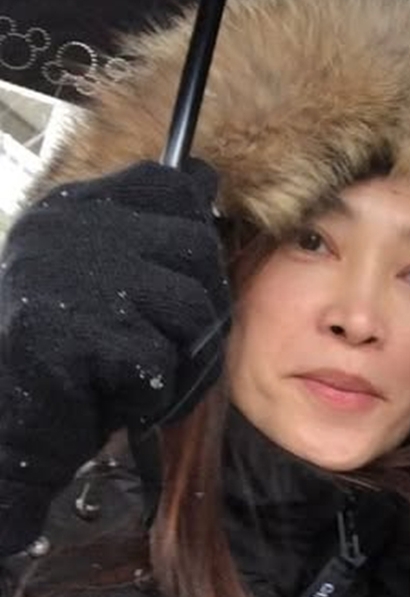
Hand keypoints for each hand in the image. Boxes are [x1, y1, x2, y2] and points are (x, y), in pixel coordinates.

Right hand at [0, 159, 230, 553]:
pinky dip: (156, 392)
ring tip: (141, 372)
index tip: (182, 268)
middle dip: (199, 307)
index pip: (168, 185)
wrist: (10, 423)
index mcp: (76, 209)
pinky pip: (165, 358)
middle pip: (198, 246)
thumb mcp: (107, 277)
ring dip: (184, 355)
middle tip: (162, 342)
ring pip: (194, 307)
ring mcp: (72, 277)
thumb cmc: (71, 358)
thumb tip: (204, 174)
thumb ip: (153, 231)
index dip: (193, 228)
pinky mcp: (77, 332)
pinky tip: (119, 396)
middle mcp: (71, 229)